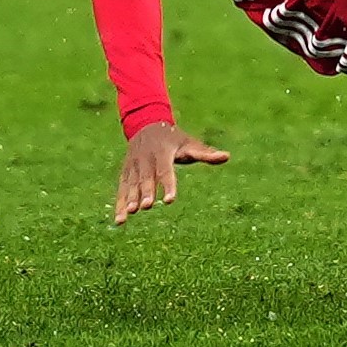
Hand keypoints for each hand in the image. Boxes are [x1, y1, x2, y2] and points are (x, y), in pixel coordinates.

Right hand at [113, 121, 228, 224]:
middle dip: (146, 192)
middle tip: (147, 206)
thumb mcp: (189, 143)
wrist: (146, 126)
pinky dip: (119, 204)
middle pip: (146, 178)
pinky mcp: (125, 173)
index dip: (168, 185)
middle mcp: (146, 159)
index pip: (166, 171)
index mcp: (163, 152)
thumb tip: (227, 157)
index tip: (170, 200)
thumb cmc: (174, 139)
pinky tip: (119, 221)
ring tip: (131, 213)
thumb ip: (206, 153)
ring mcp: (133, 167)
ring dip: (130, 199)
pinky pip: (122, 190)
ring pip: (131, 184)